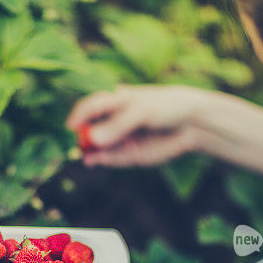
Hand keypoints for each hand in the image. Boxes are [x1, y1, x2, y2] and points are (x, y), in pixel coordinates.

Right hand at [66, 84, 219, 167]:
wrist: (191, 123)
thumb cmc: (166, 107)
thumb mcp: (141, 111)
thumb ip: (118, 125)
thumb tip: (94, 141)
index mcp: (113, 101)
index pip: (88, 107)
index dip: (78, 116)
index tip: (71, 126)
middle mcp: (112, 120)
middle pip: (88, 129)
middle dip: (81, 138)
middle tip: (79, 145)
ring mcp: (119, 139)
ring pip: (97, 147)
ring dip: (89, 152)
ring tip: (86, 156)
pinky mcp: (128, 155)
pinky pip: (109, 159)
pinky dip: (100, 161)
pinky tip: (93, 161)